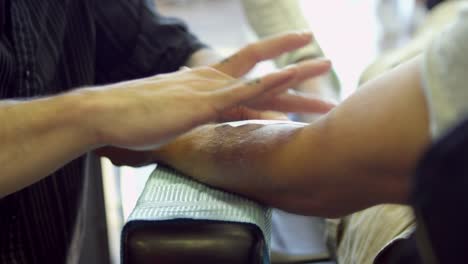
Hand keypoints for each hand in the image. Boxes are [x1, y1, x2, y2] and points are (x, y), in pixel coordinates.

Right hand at [96, 32, 334, 163]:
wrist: (104, 114)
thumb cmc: (130, 120)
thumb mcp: (166, 118)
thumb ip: (183, 119)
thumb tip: (186, 126)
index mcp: (202, 85)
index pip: (244, 80)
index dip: (271, 81)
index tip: (292, 83)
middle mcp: (210, 82)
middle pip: (261, 70)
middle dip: (294, 67)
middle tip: (322, 61)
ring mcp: (208, 90)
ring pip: (262, 79)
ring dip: (296, 75)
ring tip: (326, 66)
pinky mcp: (201, 102)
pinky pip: (242, 91)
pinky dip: (269, 86)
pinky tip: (291, 79)